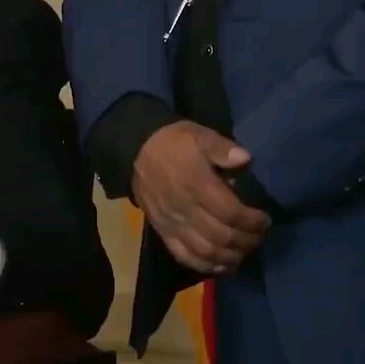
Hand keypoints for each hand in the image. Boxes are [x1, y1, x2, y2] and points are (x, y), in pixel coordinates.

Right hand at [132, 120, 270, 273]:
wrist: (136, 150)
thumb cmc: (174, 143)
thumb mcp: (199, 135)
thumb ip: (221, 148)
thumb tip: (245, 159)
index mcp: (196, 184)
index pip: (230, 213)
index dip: (252, 222)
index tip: (264, 220)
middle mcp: (184, 208)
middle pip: (221, 236)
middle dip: (246, 241)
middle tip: (259, 236)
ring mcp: (171, 222)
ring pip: (205, 250)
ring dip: (230, 256)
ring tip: (244, 251)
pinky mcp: (162, 231)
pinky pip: (183, 255)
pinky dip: (205, 265)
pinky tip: (221, 264)